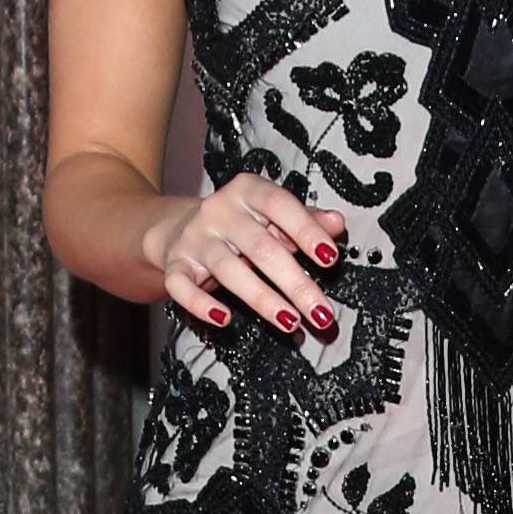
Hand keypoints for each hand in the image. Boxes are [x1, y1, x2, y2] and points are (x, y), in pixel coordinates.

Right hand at [146, 173, 341, 338]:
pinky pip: (182, 286)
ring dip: (263, 299)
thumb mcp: (273, 215)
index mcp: (248, 191)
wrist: (178, 226)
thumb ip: (306, 219)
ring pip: (229, 270)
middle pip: (261, 248)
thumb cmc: (239, 223)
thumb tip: (337, 223)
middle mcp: (219, 212)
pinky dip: (201, 304)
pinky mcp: (175, 264)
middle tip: (321, 312)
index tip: (331, 258)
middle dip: (295, 284)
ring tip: (291, 321)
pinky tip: (225, 318)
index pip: (280, 205)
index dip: (307, 231)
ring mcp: (195, 238)